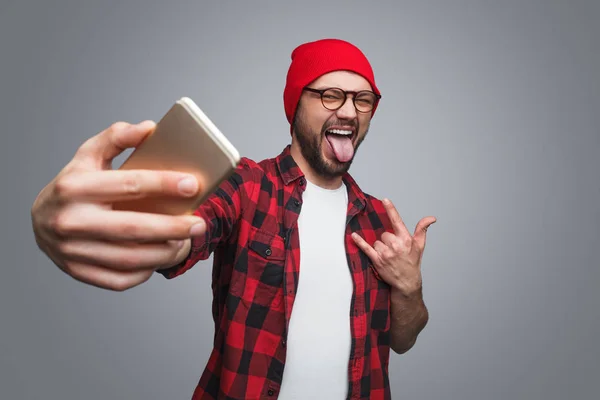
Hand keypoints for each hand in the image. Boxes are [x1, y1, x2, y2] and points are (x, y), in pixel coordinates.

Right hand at [31, 121, 206, 290]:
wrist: (40, 220)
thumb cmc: (73, 185)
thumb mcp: (88, 155)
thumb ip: (116, 138)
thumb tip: (149, 129)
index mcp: (74, 187)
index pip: (129, 184)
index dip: (164, 184)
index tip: (193, 185)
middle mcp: (71, 220)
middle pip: (134, 227)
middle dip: (174, 227)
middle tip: (200, 224)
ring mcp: (72, 250)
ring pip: (131, 258)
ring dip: (166, 253)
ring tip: (186, 242)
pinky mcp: (78, 272)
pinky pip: (120, 279)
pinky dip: (145, 271)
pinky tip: (158, 258)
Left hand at [351, 198, 435, 295]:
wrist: (407, 282)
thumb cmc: (413, 262)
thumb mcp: (420, 245)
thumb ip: (422, 229)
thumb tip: (431, 218)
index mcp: (405, 239)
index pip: (397, 221)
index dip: (391, 209)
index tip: (385, 199)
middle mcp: (396, 245)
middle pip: (384, 234)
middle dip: (387, 240)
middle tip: (394, 250)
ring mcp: (386, 253)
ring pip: (377, 241)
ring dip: (380, 247)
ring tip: (388, 256)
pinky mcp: (377, 260)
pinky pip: (366, 248)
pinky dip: (360, 242)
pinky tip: (354, 236)